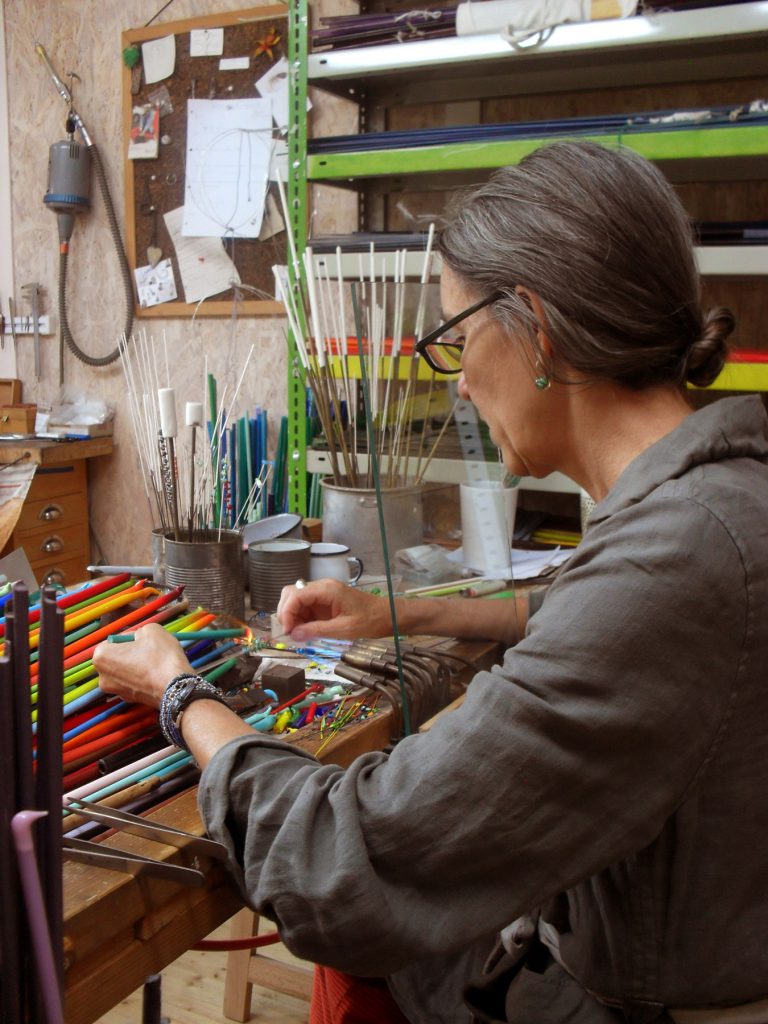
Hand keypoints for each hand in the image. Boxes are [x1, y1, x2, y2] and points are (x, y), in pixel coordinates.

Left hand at [93, 623, 192, 708]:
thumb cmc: (160, 657)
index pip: (112, 640)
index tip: (142, 639)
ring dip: (137, 665)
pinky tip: (156, 674)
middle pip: (117, 657)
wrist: (176, 688)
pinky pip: (134, 683)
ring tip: (155, 662)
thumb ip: (140, 631)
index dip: (129, 637)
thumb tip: (140, 638)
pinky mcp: (129, 700)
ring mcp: (115, 691)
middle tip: (149, 649)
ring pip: (125, 671)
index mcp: (101, 657)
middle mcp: (103, 677)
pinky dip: (142, 678)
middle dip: (131, 652)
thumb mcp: (152, 630)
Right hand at [276, 578, 392, 639]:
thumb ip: (317, 630)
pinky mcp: (324, 602)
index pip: (295, 594)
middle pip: (291, 593)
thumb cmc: (370, 621)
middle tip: (290, 633)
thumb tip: (293, 635)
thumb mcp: (344, 629)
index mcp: (327, 589)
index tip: (287, 632)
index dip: (287, 612)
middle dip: (286, 613)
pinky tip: (304, 632)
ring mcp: (322, 593)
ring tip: (297, 634)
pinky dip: (301, 619)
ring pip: (296, 600)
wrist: (387, 616)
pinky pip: (306, 607)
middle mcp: (322, 587)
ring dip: (292, 617)